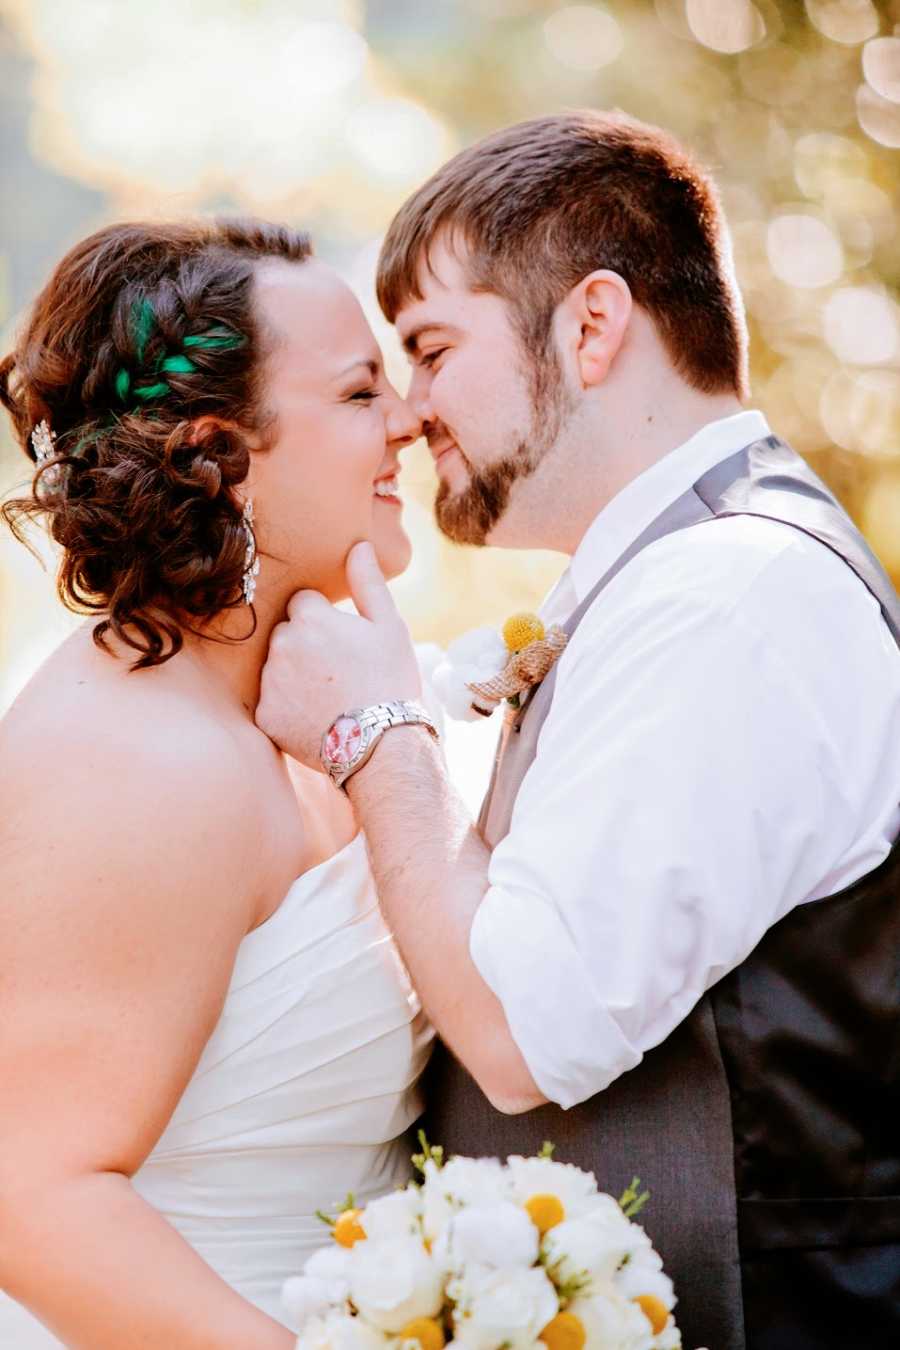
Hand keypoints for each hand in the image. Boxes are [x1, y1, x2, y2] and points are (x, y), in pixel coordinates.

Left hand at [256, 542, 421, 768]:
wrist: (381, 744)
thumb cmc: (390, 680)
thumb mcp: (389, 626)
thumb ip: (367, 583)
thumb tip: (357, 545)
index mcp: (310, 618)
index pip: (304, 603)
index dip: (326, 621)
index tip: (345, 642)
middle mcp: (282, 644)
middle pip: (287, 633)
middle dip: (306, 645)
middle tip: (339, 671)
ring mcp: (270, 682)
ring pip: (276, 666)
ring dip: (294, 675)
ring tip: (329, 697)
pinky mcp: (264, 715)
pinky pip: (271, 702)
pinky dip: (288, 708)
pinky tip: (315, 717)